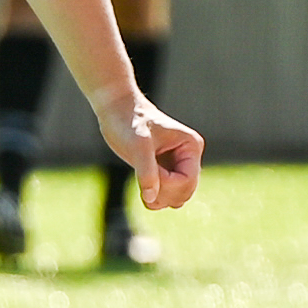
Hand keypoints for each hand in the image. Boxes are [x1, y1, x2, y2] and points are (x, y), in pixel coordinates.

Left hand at [114, 96, 204, 214]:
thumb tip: (151, 199)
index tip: (146, 173)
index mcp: (191, 146)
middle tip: (141, 182)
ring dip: (159, 197)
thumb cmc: (127, 122)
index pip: (187, 181)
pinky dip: (155, 196)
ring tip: (141, 183)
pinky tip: (142, 185)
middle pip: (185, 192)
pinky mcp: (167, 169)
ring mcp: (179, 163)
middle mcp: (189, 156)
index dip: (167, 185)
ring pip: (177, 196)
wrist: (117, 109)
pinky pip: (168, 193)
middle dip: (163, 194)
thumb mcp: (137, 147)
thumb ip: (146, 172)